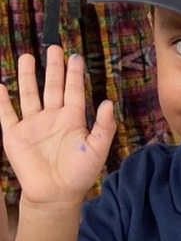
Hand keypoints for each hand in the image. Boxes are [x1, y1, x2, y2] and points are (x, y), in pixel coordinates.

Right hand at [0, 47, 115, 206]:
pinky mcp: (15, 135)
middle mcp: (52, 117)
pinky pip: (6, 113)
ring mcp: (32, 124)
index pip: (73, 91)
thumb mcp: (97, 149)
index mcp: (73, 119)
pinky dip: (1, 100)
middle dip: (52, 67)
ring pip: (29, 94)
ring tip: (27, 56)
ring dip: (27, 76)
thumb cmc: (80, 173)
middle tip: (54, 47)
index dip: (73, 74)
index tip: (74, 56)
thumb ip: (104, 126)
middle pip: (51, 87)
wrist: (56, 193)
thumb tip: (109, 102)